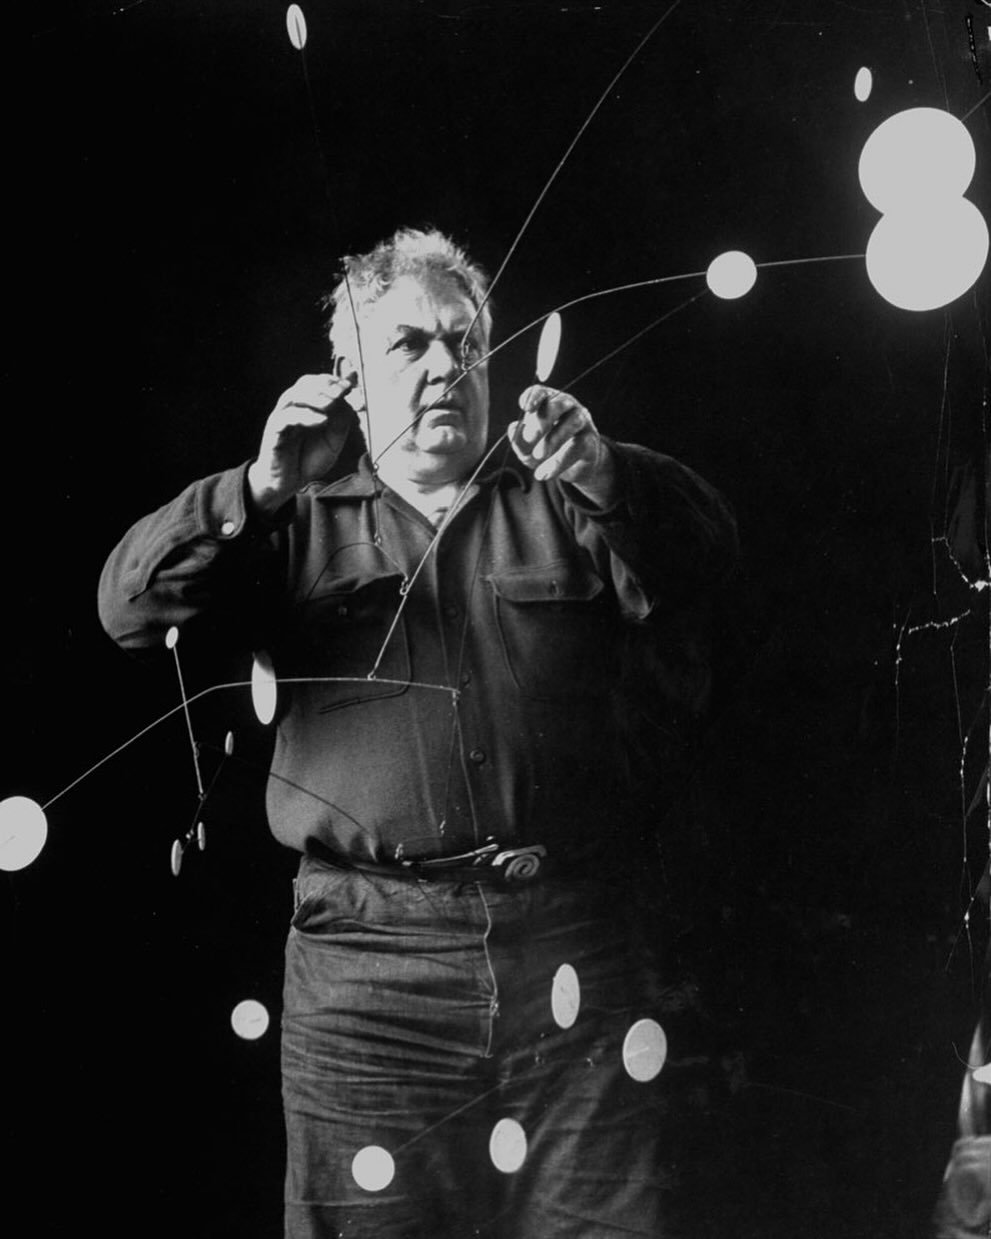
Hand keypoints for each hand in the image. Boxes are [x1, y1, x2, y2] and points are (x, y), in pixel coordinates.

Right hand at [248, 373, 357, 513]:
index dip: (332, 381)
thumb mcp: (333, 441)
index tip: (350, 386)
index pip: (316, 383)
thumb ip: (341, 422)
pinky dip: (305, 416)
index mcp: (305, 406)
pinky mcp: (274, 432)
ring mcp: (281, 418)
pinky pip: (286, 418)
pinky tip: (322, 420)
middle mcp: (292, 408)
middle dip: (325, 384)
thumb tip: (348, 402)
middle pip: (303, 383)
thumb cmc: (308, 459)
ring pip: (293, 396)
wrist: (289, 483)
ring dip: (315, 396)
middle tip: (342, 391)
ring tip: (333, 403)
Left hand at [508, 386, 616, 500]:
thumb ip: (518, 441)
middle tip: (529, 438)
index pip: (541, 392)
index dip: (533, 397)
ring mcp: (581, 421)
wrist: (571, 469)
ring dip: (553, 440)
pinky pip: (577, 446)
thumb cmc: (546, 451)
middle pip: (557, 403)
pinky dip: (559, 461)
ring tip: (538, 456)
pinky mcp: (591, 440)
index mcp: (547, 402)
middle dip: (541, 420)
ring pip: (572, 422)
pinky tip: (545, 473)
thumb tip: (513, 428)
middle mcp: (566, 406)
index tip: (525, 407)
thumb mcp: (527, 449)